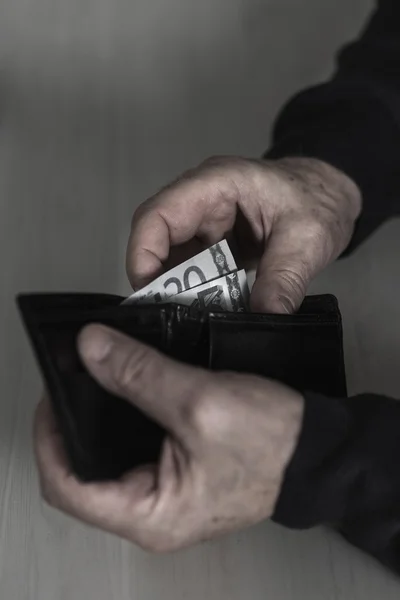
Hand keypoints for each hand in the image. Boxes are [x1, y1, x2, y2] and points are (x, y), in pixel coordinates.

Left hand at [34, 324, 302, 551]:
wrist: (315, 449)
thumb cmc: (272, 441)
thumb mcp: (199, 400)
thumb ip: (140, 372)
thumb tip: (91, 349)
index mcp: (151, 515)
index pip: (68, 488)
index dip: (50, 438)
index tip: (54, 394)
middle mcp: (152, 515)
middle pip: (81, 475)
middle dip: (70, 425)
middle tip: (74, 380)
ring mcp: (164, 497)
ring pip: (106, 461)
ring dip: (96, 420)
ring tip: (95, 380)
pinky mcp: (175, 477)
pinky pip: (131, 452)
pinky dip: (122, 420)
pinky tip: (125, 390)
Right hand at [127, 156, 360, 312]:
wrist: (332, 194)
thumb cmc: (319, 197)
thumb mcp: (307, 239)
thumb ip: (284, 279)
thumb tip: (263, 319)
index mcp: (216, 184)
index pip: (156, 215)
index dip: (143, 255)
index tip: (151, 293)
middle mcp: (202, 201)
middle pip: (157, 240)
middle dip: (161, 281)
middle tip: (175, 316)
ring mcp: (207, 222)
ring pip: (174, 259)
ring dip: (181, 290)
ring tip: (195, 317)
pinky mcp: (215, 243)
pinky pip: (195, 270)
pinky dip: (200, 292)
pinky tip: (212, 310)